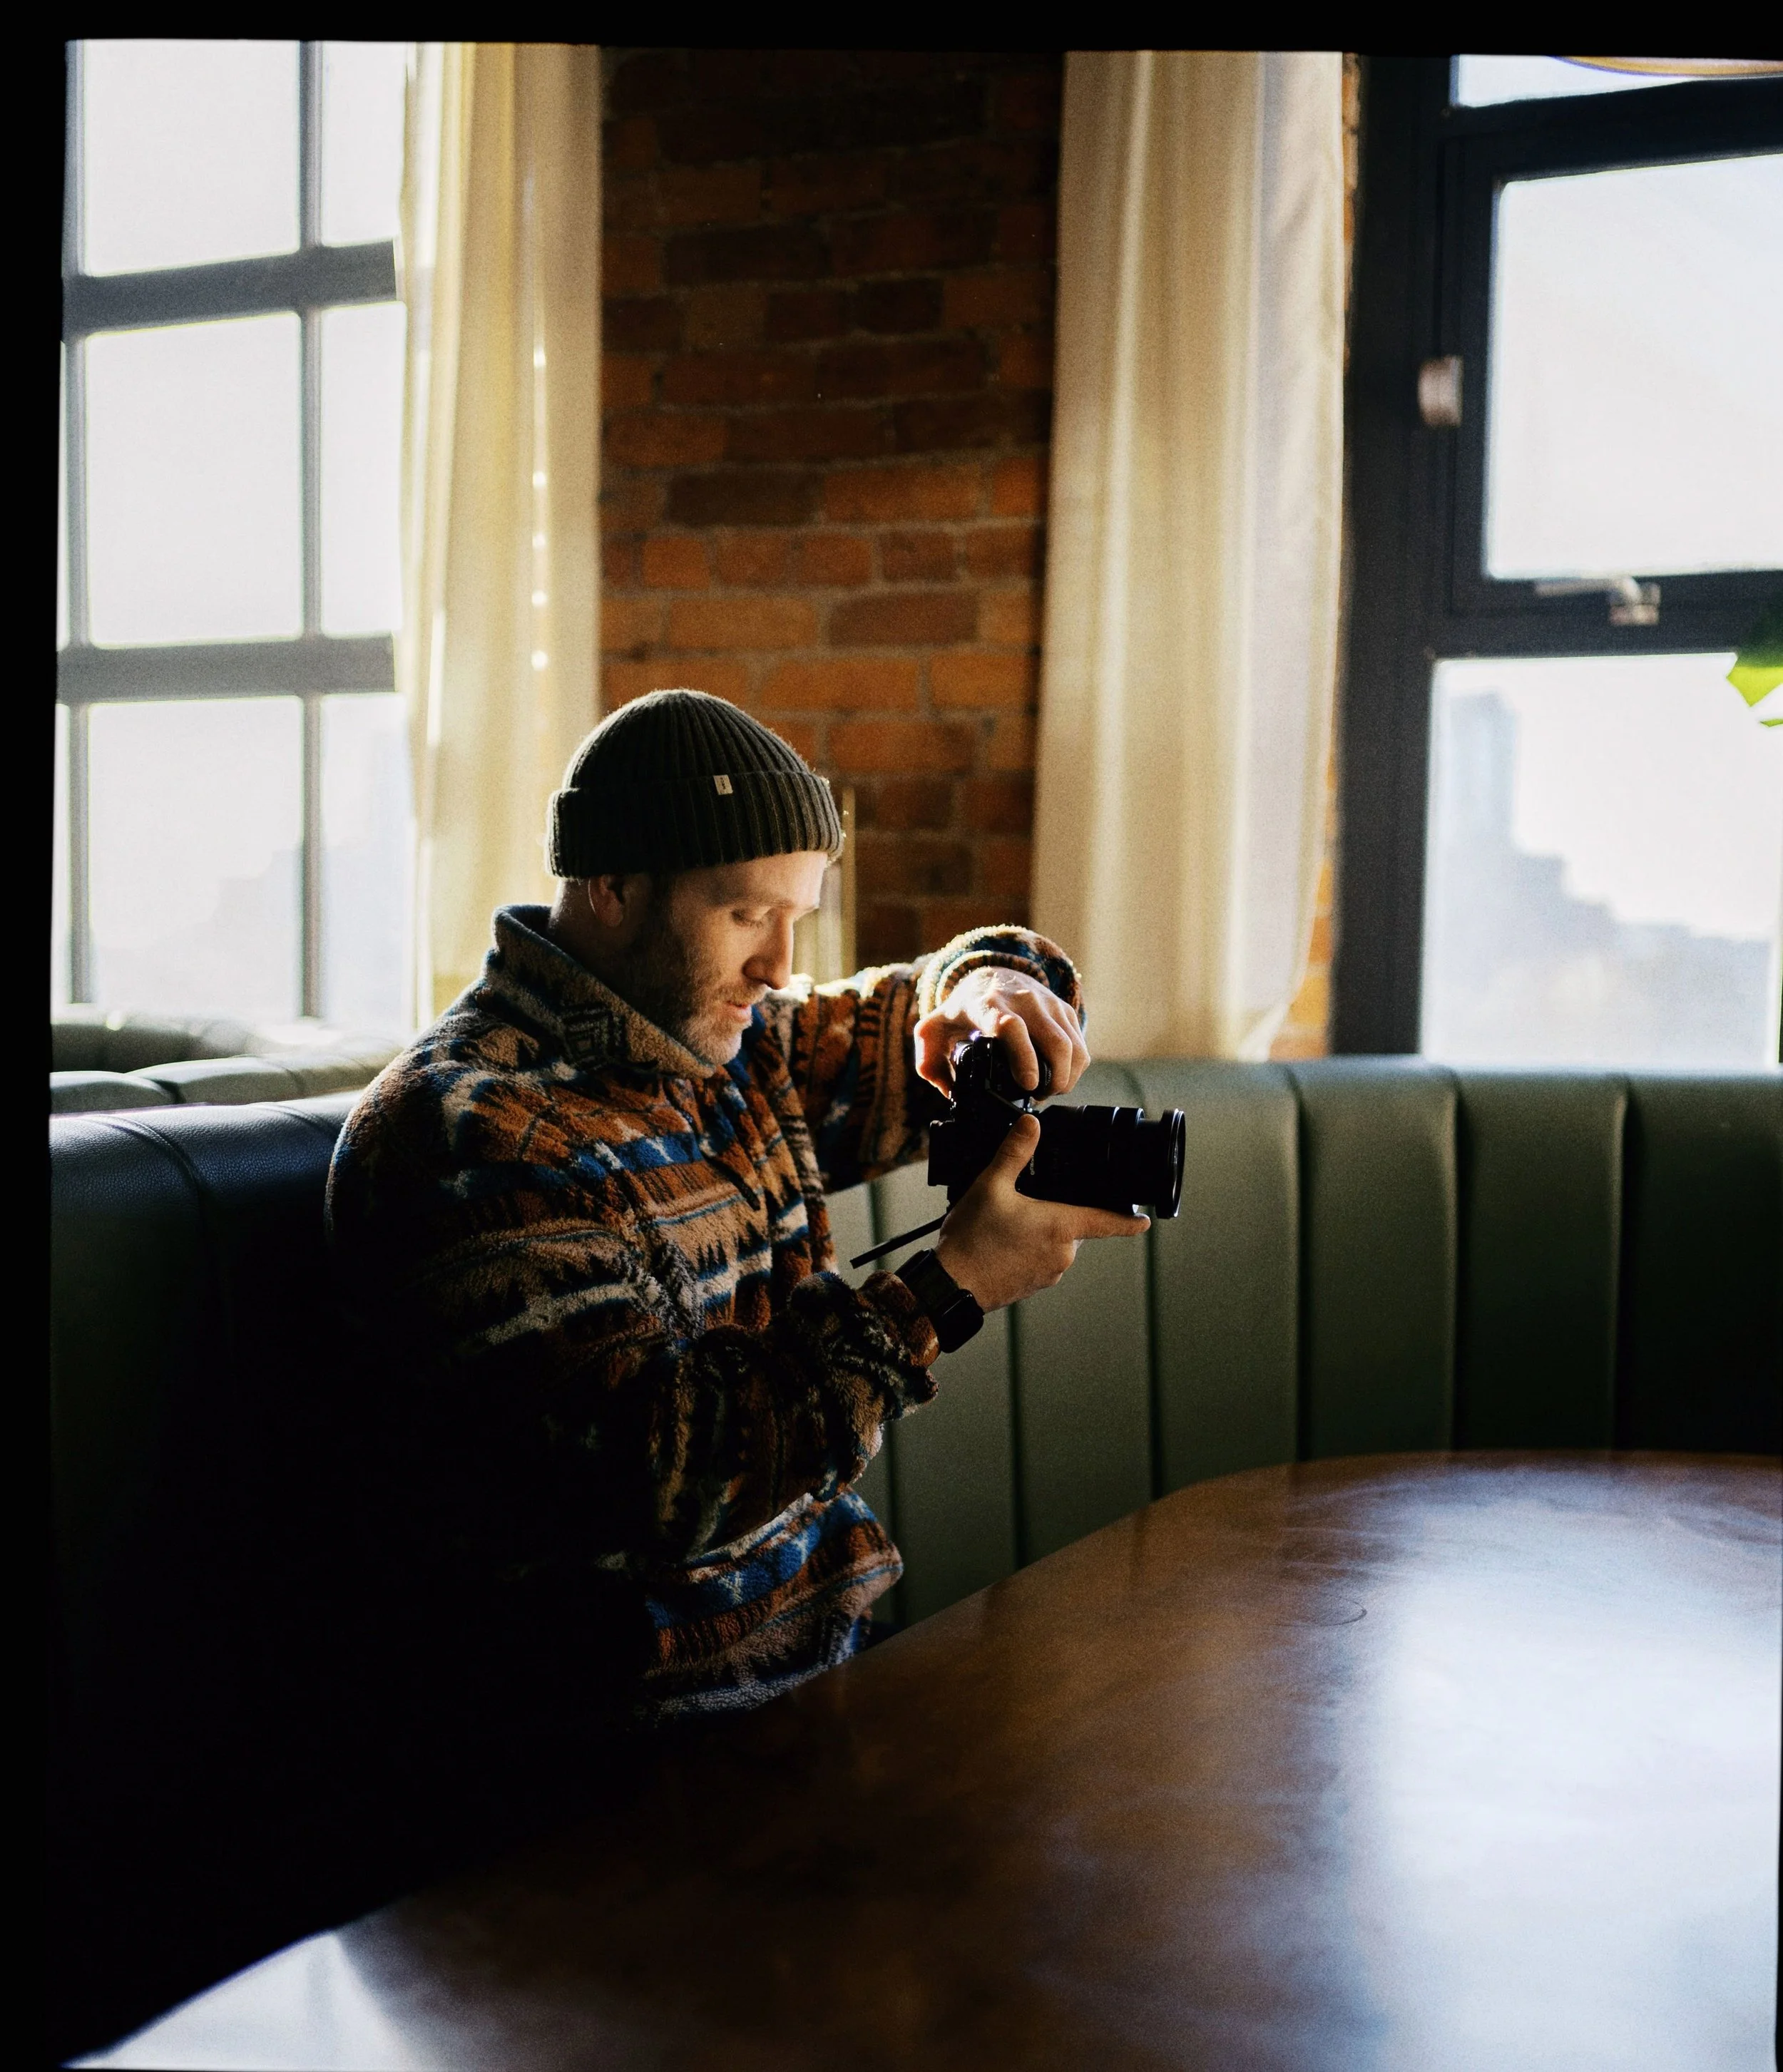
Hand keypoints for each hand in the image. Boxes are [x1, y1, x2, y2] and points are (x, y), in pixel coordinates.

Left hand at [914, 968, 1090, 1098]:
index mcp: (988, 1005)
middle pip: (1053, 1041)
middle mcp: (1023, 1000)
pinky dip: (1075, 1068)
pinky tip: (1060, 1078)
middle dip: (1054, 1078)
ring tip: (1051, 1091)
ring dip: (1067, 1076)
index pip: (1011, 1027)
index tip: (1028, 1084)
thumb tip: (947, 1090)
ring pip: (1072, 1045)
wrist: (993, 974)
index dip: (1024, 1057)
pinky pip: (1080, 1044)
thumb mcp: (934, 1029)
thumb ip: (928, 1060)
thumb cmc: (964, 1008)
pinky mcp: (1064, 1009)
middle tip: (1039, 1097)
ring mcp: (1047, 1004)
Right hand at [933, 1114, 1148, 1311]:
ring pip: (1056, 1244)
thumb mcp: (991, 1186)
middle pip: (1074, 1227)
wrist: (951, 1285)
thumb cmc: (973, 1239)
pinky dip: (1028, 1249)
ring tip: (1007, 1223)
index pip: (1108, 1222)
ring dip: (1040, 1232)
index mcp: (1061, 1227)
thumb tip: (1031, 1123)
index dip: (1129, 1221)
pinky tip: (1002, 1242)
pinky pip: (1040, 1261)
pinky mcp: (1033, 1286)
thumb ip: (1015, 1152)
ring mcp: (1048, 1273)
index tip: (1145, 1221)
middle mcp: (1062, 1254)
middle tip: (1024, 1204)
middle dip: (1057, 1212)